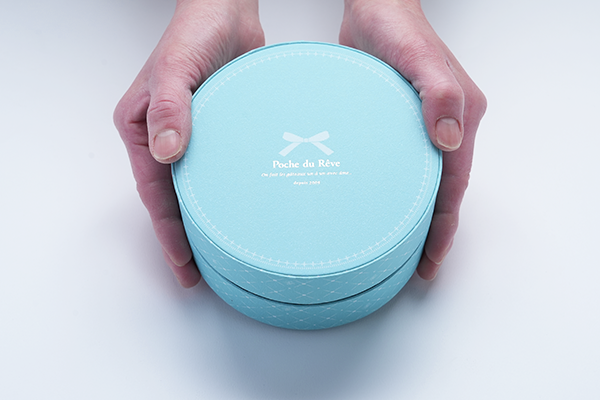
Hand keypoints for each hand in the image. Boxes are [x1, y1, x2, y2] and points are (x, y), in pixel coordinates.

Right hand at [114, 0, 263, 286]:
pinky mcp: (219, 132)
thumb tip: (166, 152)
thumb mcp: (176, 68)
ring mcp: (192, 137)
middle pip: (171, 198)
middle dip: (182, 237)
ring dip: (204, 222)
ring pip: (195, 189)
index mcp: (142, 129)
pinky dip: (225, 194)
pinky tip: (240, 212)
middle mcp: (164, 137)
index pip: (153, 191)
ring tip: (217, 254)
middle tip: (197, 273)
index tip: (181, 262)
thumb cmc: (195, 32)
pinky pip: (219, 171)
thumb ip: (171, 108)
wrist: (228, 11)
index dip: (166, 229)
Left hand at [340, 0, 486, 278]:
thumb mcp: (418, 58)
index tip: (431, 256)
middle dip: (433, 230)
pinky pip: (404, 165)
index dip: (444, 223)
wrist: (372, 8)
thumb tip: (450, 139)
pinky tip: (381, 206)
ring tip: (401, 248)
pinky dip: (398, 191)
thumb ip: (437, 93)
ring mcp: (424, 126)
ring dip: (417, 215)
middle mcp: (448, 126)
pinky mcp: (400, 123)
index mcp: (462, 117)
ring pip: (424, 181)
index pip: (454, 183)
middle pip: (443, 189)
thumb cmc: (396, 27)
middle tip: (416, 265)